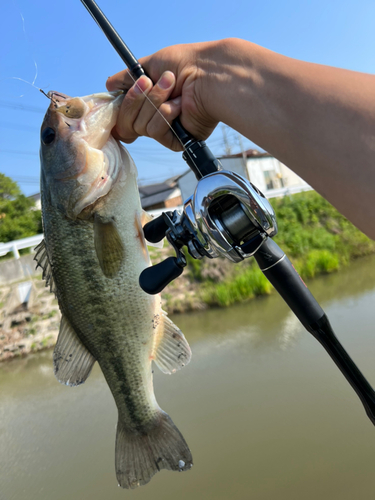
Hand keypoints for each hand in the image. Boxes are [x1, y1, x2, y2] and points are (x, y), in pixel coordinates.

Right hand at [106, 42, 220, 150]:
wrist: (206, 74)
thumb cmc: (183, 64)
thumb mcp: (148, 65)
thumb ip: (127, 77)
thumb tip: (109, 85)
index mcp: (147, 101)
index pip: (121, 114)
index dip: (121, 104)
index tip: (119, 91)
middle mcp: (153, 118)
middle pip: (126, 124)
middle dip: (137, 99)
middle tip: (150, 82)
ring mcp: (164, 130)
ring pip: (141, 127)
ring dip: (155, 102)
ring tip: (173, 88)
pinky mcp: (175, 140)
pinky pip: (155, 132)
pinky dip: (165, 115)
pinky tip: (180, 105)